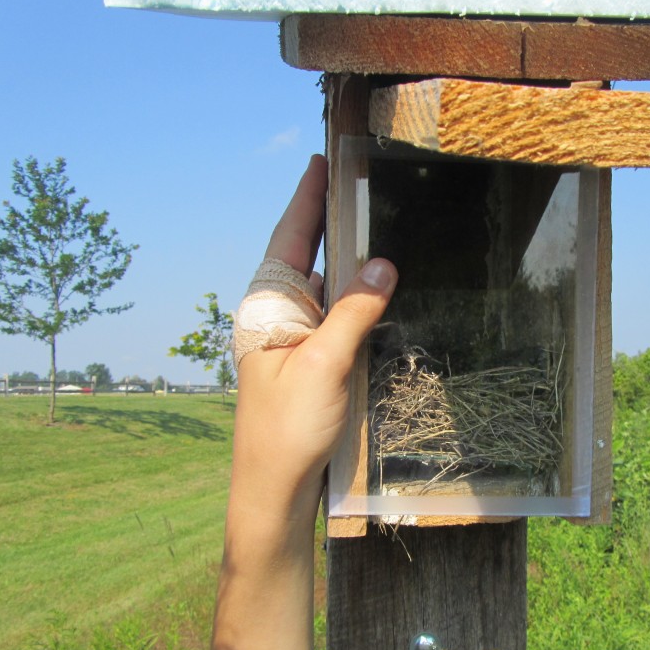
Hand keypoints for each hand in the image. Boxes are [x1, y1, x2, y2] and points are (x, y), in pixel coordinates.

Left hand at [233, 153, 396, 524]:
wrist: (273, 489)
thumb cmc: (287, 428)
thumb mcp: (323, 365)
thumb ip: (353, 311)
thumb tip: (383, 262)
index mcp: (266, 309)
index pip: (289, 238)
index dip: (307, 198)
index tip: (322, 160)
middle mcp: (275, 318)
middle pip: (304, 257)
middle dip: (329, 222)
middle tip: (358, 184)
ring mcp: (290, 342)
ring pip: (321, 289)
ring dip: (344, 263)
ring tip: (375, 228)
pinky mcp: (306, 364)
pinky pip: (332, 319)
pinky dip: (352, 301)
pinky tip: (375, 293)